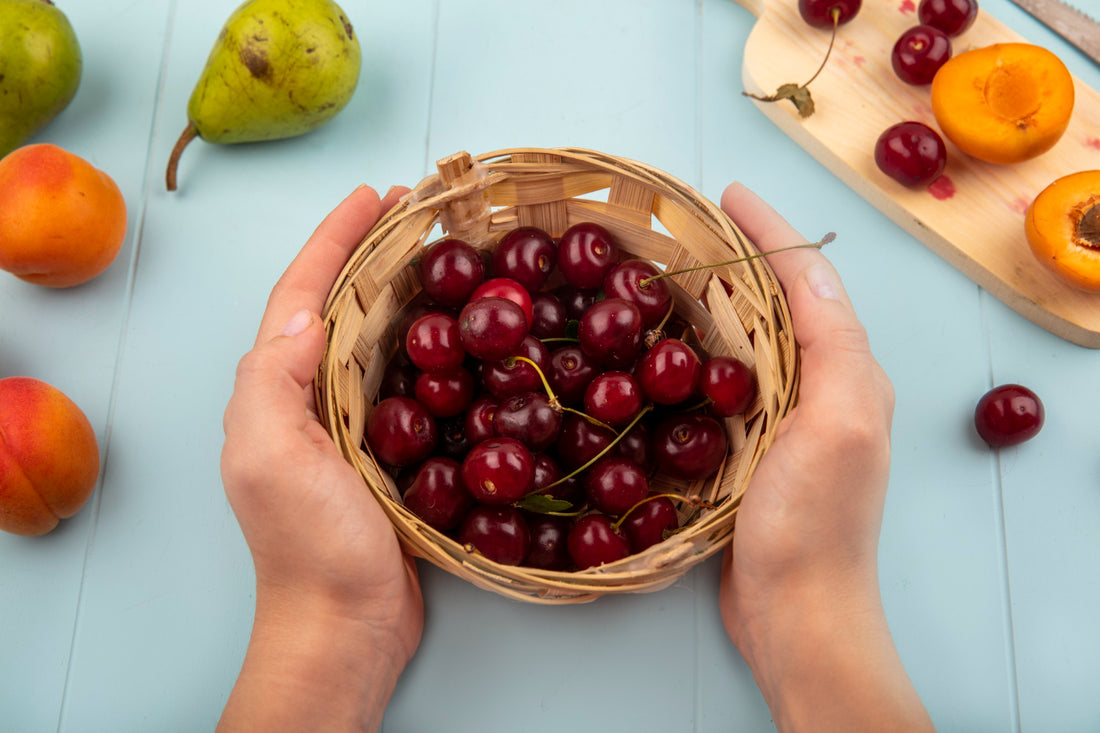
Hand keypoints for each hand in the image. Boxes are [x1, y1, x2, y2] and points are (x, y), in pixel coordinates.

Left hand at [219, 185, 420, 731]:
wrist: (347, 625)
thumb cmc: (308, 546)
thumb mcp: (270, 457)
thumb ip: (271, 377)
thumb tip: (303, 305)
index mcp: (277, 388)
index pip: (303, 292)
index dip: (335, 238)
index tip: (376, 195)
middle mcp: (310, 396)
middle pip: (342, 303)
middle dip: (374, 251)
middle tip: (421, 213)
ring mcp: (351, 424)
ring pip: (379, 337)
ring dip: (406, 291)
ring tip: (445, 256)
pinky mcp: (390, 450)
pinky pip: (410, 381)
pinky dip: (432, 347)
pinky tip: (464, 337)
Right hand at [717, 183, 932, 731]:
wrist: (796, 614)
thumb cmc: (815, 524)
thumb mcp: (836, 423)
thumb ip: (833, 344)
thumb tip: (810, 269)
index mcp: (845, 371)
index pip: (806, 281)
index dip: (768, 233)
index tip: (726, 194)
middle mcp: (818, 388)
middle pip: (776, 303)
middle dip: (737, 258)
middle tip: (686, 228)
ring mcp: (781, 422)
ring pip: (745, 342)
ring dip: (711, 303)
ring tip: (666, 275)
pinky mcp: (747, 452)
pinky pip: (722, 385)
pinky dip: (695, 355)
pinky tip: (662, 354)